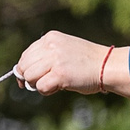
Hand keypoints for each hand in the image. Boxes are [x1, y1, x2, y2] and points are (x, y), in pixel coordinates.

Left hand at [14, 31, 128, 95]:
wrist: (107, 65)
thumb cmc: (86, 62)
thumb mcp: (63, 50)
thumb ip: (45, 57)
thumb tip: (22, 75)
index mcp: (50, 38)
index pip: (26, 55)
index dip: (25, 69)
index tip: (29, 78)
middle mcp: (50, 46)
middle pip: (24, 66)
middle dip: (30, 78)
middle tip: (45, 82)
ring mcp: (54, 59)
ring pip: (29, 77)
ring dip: (39, 84)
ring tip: (55, 83)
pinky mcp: (59, 74)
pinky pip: (40, 87)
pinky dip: (47, 91)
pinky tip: (59, 87)